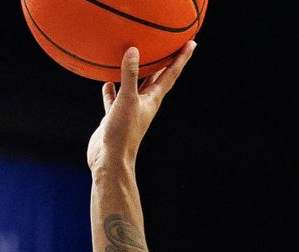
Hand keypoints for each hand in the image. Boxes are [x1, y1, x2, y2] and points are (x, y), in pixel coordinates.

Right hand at [87, 41, 195, 170]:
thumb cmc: (123, 133)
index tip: (191, 43)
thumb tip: (134, 50)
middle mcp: (144, 103)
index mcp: (153, 100)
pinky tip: (107, 82)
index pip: (170, 74)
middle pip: (157, 77)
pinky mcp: (115, 116)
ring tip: (137, 57)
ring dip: (137, 73)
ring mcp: (130, 110)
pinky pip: (115, 98)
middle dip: (165, 61)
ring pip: (135, 86)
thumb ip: (130, 76)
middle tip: (171, 44)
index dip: (181, 58)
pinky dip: (112, 90)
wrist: (110, 159)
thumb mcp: (127, 100)